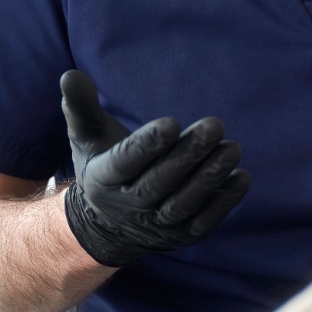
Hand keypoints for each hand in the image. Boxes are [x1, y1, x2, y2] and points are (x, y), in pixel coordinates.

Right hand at [60, 71, 249, 267]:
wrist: (107, 225)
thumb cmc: (104, 166)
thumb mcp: (88, 138)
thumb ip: (81, 106)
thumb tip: (71, 74)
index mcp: (103, 179)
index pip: (125, 162)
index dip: (147, 145)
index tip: (172, 122)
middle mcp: (128, 207)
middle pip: (160, 182)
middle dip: (189, 154)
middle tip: (215, 126)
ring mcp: (156, 226)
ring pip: (184, 203)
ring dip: (210, 177)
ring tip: (232, 148)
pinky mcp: (181, 236)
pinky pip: (204, 222)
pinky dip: (223, 202)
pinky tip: (240, 177)